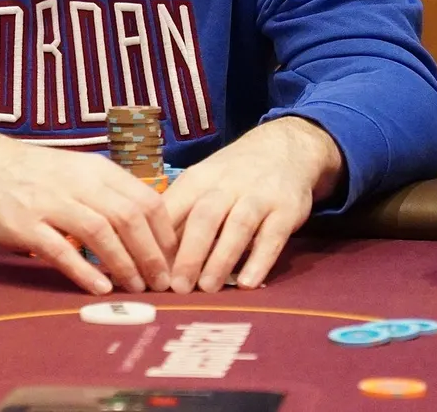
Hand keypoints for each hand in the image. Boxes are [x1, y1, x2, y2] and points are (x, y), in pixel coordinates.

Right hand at [0, 124, 176, 294]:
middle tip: (163, 283)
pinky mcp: (25, 225)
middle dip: (152, 254)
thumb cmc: (33, 174)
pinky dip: (84, 270)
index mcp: (97, 170)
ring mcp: (50, 203)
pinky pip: (61, 249)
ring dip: (125, 264)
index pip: (147, 200)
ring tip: (138, 289)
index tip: (174, 260)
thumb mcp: (77, 171)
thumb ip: (108, 194)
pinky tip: (100, 288)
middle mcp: (78, 183)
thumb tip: (147, 227)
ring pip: (101, 232)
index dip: (165, 234)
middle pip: (130, 217)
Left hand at [161, 118, 341, 292]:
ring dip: (221, 258)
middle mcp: (227, 185)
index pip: (172, 208)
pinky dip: (260, 260)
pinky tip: (248, 283)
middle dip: (189, 254)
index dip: (159, 240)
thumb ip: (182, 215)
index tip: (150, 271)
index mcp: (198, 180)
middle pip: (204, 217)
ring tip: (207, 288)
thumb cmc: (232, 176)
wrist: (283, 148)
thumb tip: (153, 256)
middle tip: (178, 287)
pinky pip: (272, 237)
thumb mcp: (202, 183)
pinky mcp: (286, 210)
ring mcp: (258, 196)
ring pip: (237, 226)